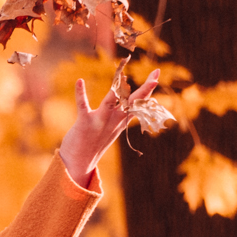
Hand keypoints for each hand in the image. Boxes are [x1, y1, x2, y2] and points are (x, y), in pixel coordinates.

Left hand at [58, 68, 160, 187]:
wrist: (79, 163)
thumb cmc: (94, 142)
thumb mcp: (112, 127)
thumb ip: (120, 115)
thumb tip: (128, 103)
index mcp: (121, 120)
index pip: (138, 102)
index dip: (148, 88)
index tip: (157, 73)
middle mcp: (113, 121)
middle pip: (131, 102)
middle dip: (144, 89)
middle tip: (156, 76)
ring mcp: (99, 121)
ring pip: (110, 103)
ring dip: (117, 91)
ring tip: (123, 75)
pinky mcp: (84, 123)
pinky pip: (82, 106)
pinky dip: (80, 93)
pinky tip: (80, 81)